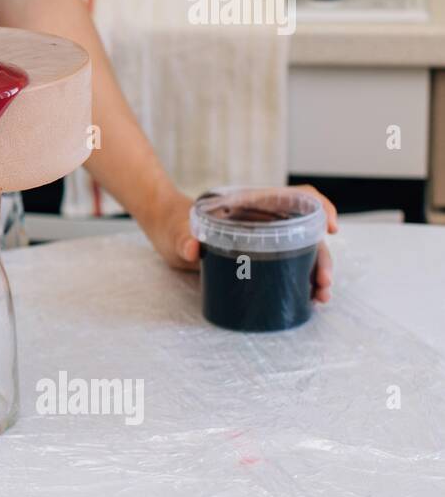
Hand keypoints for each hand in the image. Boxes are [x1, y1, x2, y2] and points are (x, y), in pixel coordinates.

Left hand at [143, 184, 338, 302]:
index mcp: (252, 205)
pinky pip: (287, 266)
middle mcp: (264, 220)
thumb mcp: (176, 230)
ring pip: (301, 252)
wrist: (166, 234)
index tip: (329, 229)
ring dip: (316, 273)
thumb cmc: (173, 224)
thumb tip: (192, 249)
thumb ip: (183, 238)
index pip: (296, 197)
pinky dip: (301, 281)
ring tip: (320, 297)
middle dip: (320, 257)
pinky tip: (307, 299)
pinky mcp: (259, 258)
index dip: (318, 207)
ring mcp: (264, 240)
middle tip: (323, 285)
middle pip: (306, 232)